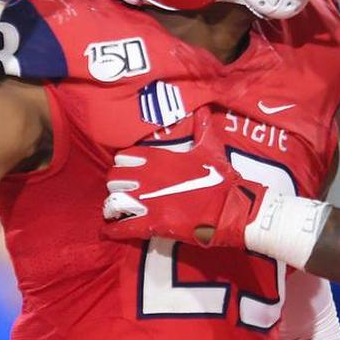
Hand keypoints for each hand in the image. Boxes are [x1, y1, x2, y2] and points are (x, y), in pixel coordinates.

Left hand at [101, 110, 267, 248]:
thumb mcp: (211, 146)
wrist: (230, 206)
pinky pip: (122, 227)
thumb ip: (202, 127)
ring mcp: (147, 202)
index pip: (124, 158)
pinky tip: (109, 231)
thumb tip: (202, 108)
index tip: (127, 171)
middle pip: (113, 179)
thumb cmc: (220, 176)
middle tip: (121, 191)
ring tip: (113, 211)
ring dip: (111, 207)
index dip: (123, 165)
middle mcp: (147, 178)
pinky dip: (112, 230)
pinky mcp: (152, 224)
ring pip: (113, 202)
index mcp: (158, 158)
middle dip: (115, 185)